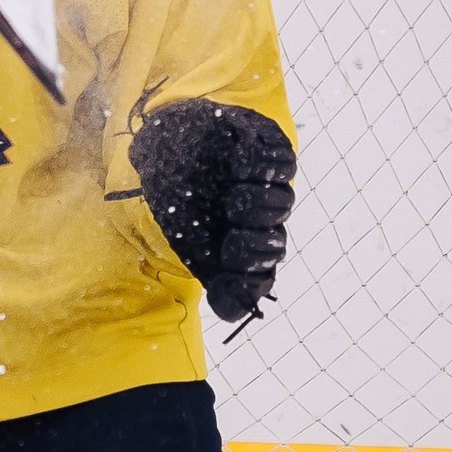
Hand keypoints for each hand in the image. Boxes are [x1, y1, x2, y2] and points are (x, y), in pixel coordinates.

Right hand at [127, 100, 294, 324]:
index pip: (259, 276)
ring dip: (258, 204)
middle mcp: (258, 223)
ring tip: (234, 195)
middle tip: (228, 236)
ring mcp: (268, 187)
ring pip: (283, 204)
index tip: (227, 271)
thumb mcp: (189, 240)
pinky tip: (238, 163)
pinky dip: (264, 165)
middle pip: (275, 245)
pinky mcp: (272, 152)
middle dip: (252, 245)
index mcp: (239, 250)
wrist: (166, 143)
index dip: (250, 279)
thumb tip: (242, 308)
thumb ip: (213, 275)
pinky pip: (284, 164)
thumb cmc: (176, 195)